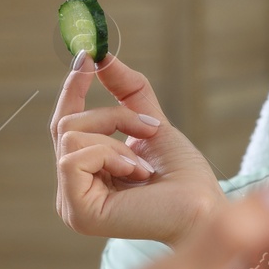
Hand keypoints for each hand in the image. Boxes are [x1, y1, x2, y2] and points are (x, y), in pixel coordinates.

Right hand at [51, 51, 225, 245]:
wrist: (203, 208)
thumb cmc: (184, 176)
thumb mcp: (152, 122)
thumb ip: (127, 91)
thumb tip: (103, 56)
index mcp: (87, 173)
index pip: (65, 125)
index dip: (72, 89)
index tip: (86, 56)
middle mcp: (72, 189)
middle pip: (66, 124)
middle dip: (111, 116)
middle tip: (148, 126)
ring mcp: (71, 203)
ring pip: (70, 136)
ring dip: (115, 139)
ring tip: (144, 165)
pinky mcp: (77, 212)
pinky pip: (74, 158)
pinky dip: (110, 156)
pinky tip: (136, 174)